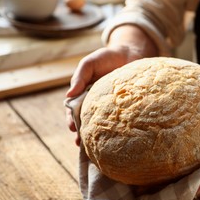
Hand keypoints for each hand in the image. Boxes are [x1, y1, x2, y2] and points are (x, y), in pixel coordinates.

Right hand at [65, 25, 158, 144]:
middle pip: (86, 120)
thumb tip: (68, 96)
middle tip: (81, 143)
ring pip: (102, 124)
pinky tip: (115, 141)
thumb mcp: (90, 64)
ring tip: (94, 147)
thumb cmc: (108, 57)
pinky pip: (119, 121)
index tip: (72, 128)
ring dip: (96, 135)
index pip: (74, 110)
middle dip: (82, 133)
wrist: (131, 53)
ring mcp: (110, 106)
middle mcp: (96, 102)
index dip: (72, 120)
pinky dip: (116, 131)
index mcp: (84, 94)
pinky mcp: (125, 107)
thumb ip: (79, 77)